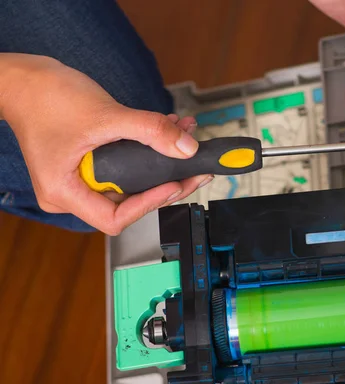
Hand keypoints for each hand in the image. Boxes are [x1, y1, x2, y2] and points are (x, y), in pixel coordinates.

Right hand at [0, 54, 211, 235]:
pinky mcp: (90, 163)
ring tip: (187, 137)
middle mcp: (73, 193)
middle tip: (194, 168)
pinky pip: (125, 163)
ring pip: (131, 179)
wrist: (24, 78)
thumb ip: (150, 130)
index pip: (116, 217)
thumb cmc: (46, 97)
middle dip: (165, 180)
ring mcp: (81, 179)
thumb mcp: (105, 115)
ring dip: (162, 160)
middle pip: (129, 200)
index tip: (175, 184)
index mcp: (65, 193)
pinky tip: (170, 128)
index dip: (150, 204)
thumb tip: (187, 147)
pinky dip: (148, 149)